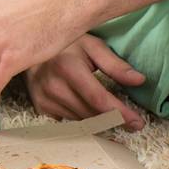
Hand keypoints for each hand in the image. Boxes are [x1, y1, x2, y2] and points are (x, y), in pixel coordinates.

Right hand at [24, 34, 147, 130]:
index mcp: (68, 68)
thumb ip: (115, 64)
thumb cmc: (65, 45)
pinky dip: (83, 121)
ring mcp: (44, 99)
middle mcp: (53, 86)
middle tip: (132, 122)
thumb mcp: (91, 46)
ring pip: (81, 121)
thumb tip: (140, 81)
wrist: (28, 47)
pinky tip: (91, 115)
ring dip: (100, 121)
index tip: (138, 123)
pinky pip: (68, 122)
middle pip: (92, 115)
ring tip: (112, 116)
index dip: (120, 114)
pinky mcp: (40, 107)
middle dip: (115, 120)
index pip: (99, 100)